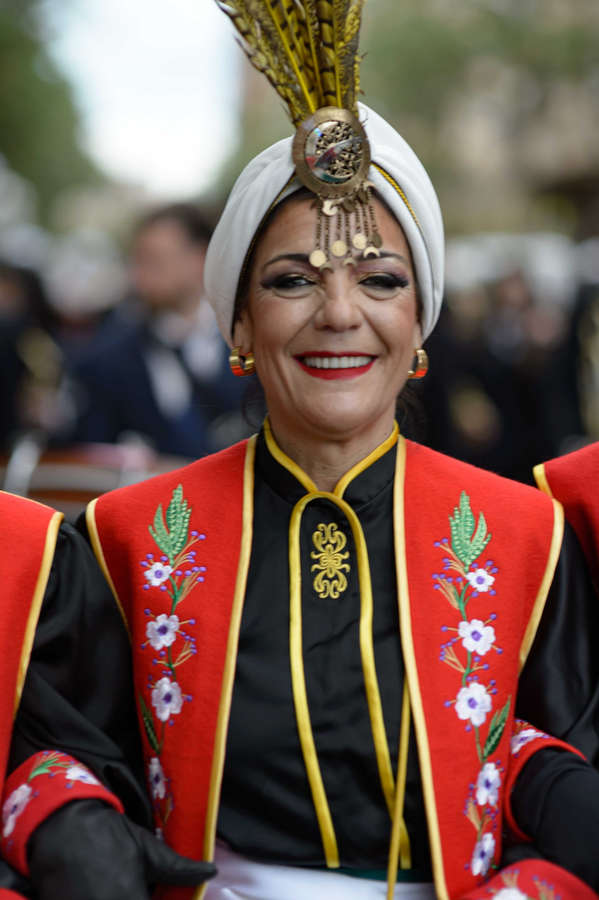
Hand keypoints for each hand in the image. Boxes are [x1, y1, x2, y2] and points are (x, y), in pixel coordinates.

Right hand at [28, 799, 215, 899]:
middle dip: (143, 897)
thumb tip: (211, 871)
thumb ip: (180, 869)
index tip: (156, 894)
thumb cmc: (110, 837)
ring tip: (120, 885)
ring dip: (122, 897)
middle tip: (141, 887)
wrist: (63, 827)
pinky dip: (101, 898)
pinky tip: (105, 888)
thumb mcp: (148, 850)